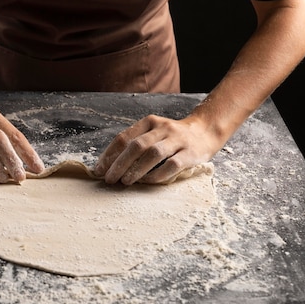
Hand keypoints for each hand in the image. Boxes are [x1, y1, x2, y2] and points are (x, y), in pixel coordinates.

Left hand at [94, 114, 219, 184]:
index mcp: (149, 122)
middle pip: (137, 146)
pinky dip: (157, 175)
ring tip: (125, 181)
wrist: (205, 132)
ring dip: (136, 169)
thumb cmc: (171, 138)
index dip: (109, 154)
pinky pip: (172, 165)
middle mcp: (163, 128)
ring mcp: (177, 140)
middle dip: (119, 163)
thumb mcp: (153, 133)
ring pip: (153, 154)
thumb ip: (134, 144)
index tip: (99, 170)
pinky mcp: (190, 153)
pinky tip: (147, 182)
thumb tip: (109, 165)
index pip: (124, 137)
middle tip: (109, 178)